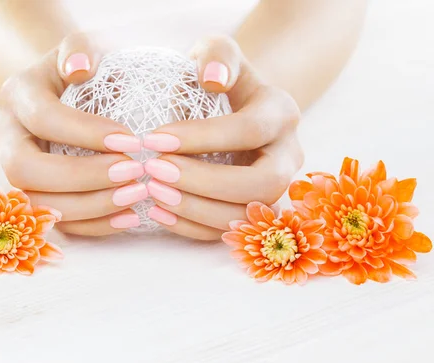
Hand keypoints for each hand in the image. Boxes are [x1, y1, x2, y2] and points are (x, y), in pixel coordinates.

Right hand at [0, 35, 147, 235]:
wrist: (69, 95)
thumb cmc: (85, 69)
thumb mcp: (83, 46)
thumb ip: (79, 48)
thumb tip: (78, 69)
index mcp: (18, 95)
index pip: (43, 119)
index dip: (85, 133)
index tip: (132, 140)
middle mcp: (6, 137)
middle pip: (25, 170)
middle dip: (82, 176)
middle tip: (134, 172)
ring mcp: (17, 172)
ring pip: (38, 203)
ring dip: (91, 205)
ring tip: (138, 194)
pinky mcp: (36, 196)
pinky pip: (56, 222)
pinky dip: (93, 225)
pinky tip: (128, 218)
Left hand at [143, 36, 302, 239]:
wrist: (236, 108)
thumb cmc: (220, 79)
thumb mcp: (218, 52)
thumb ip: (217, 56)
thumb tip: (212, 79)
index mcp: (281, 113)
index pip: (248, 130)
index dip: (201, 138)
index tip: (153, 138)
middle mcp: (288, 155)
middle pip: (261, 183)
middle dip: (205, 183)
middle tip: (154, 172)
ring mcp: (276, 188)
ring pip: (248, 214)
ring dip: (196, 210)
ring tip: (152, 192)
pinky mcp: (256, 212)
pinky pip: (230, 231)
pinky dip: (193, 227)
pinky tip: (160, 212)